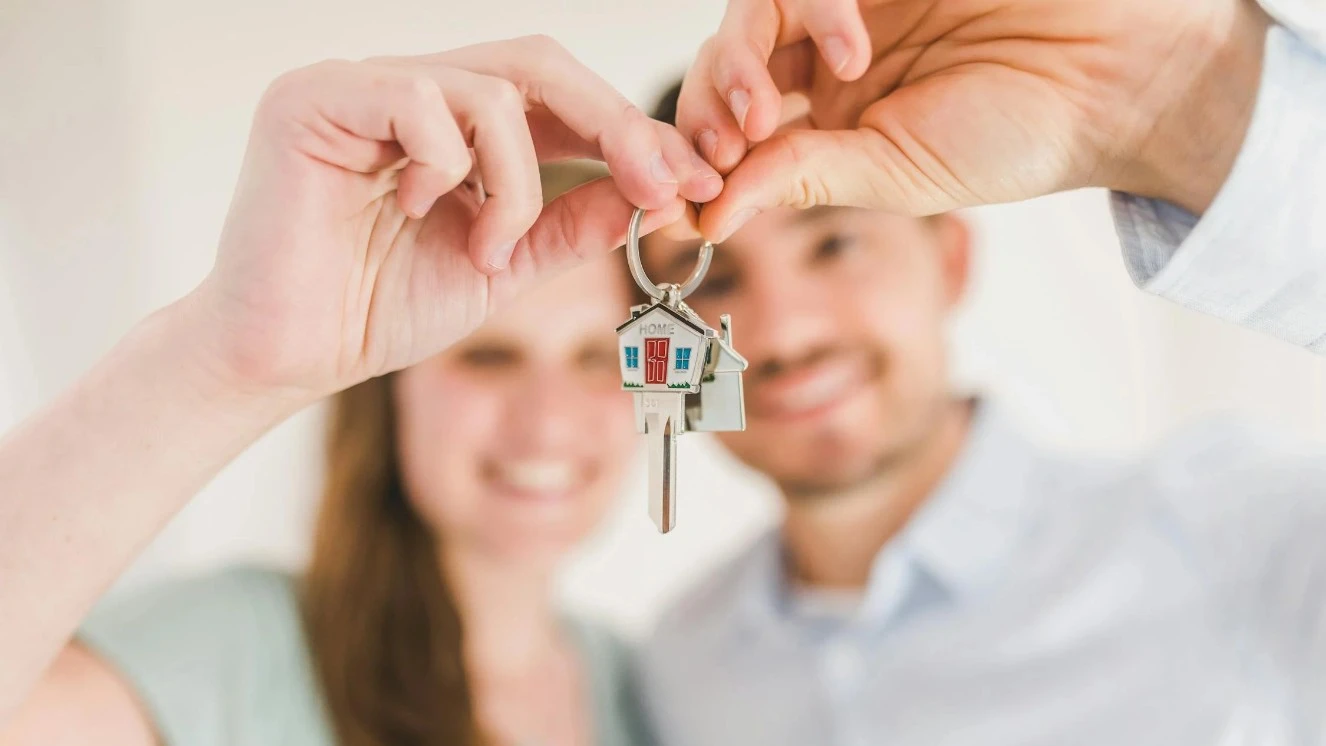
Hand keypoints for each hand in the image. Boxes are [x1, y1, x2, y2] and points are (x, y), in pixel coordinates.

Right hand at [188, 36, 720, 399]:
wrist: (287, 357)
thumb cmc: (378, 309)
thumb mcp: (503, 265)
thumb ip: (569, 224)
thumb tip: (650, 192)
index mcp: (453, 124)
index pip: (557, 98)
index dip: (630, 133)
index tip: (692, 183)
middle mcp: (410, 90)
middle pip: (539, 64)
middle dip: (615, 126)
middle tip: (662, 185)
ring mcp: (361, 86)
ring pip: (490, 90)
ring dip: (517, 183)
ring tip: (488, 250)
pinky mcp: (315, 99)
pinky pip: (418, 100)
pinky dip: (447, 166)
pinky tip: (418, 212)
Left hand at [678, 0, 1269, 240]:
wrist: (1113, 76)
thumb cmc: (1017, 136)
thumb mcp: (894, 175)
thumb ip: (800, 179)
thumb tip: (705, 221)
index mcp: (829, 124)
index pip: (734, 133)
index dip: (695, 163)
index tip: (675, 206)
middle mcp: (827, 63)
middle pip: (724, 69)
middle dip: (705, 114)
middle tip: (720, 152)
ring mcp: (848, 8)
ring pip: (750, 16)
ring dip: (740, 65)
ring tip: (766, 114)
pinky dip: (813, 10)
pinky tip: (852, 52)